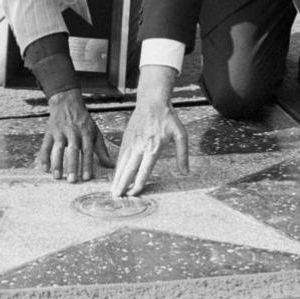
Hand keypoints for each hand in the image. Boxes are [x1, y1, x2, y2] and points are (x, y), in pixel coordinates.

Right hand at [35, 88, 115, 182]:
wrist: (67, 103)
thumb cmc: (83, 121)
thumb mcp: (95, 132)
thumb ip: (102, 150)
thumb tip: (111, 166)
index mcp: (86, 132)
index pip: (87, 150)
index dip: (87, 164)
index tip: (87, 178)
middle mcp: (73, 132)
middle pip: (73, 150)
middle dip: (73, 166)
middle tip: (72, 180)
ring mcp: (60, 132)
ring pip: (58, 148)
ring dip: (57, 163)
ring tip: (57, 177)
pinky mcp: (49, 132)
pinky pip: (45, 146)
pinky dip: (44, 157)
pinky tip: (44, 168)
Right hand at [111, 66, 188, 196]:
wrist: (152, 101)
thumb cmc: (168, 118)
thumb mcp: (180, 135)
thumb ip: (183, 155)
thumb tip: (186, 172)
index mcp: (153, 148)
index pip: (144, 170)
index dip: (138, 183)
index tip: (134, 193)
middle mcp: (140, 147)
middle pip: (129, 169)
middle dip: (122, 184)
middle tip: (117, 197)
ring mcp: (131, 142)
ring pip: (122, 163)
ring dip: (117, 178)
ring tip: (113, 190)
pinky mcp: (126, 138)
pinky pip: (120, 155)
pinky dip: (117, 167)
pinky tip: (115, 175)